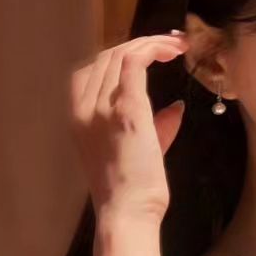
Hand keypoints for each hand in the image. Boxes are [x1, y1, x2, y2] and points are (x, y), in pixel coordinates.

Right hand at [70, 31, 189, 221]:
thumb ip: (154, 125)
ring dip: (152, 43)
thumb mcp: (139, 150)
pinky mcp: (126, 111)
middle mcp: (83, 107)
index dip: (123, 52)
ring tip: (178, 45)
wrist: (128, 212)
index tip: (153, 51)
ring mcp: (101, 108)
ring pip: (120, 54)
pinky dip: (153, 50)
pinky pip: (134, 63)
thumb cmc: (133, 189)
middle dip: (142, 43)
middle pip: (107, 56)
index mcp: (78, 116)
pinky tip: (173, 51)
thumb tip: (175, 107)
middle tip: (173, 44)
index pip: (94, 68)